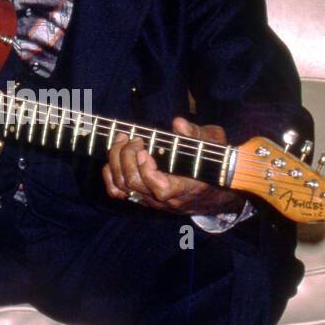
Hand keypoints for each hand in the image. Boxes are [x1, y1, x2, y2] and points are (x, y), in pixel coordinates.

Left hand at [102, 116, 247, 215]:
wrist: (213, 192)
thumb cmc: (213, 164)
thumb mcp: (214, 144)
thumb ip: (197, 135)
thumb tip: (178, 124)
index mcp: (186, 188)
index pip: (160, 189)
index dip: (147, 170)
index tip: (144, 150)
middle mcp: (166, 200)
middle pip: (134, 184)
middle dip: (127, 156)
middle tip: (133, 138)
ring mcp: (151, 200)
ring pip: (123, 188)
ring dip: (117, 161)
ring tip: (122, 141)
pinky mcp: (142, 198)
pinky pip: (118, 193)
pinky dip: (110, 175)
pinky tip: (114, 159)